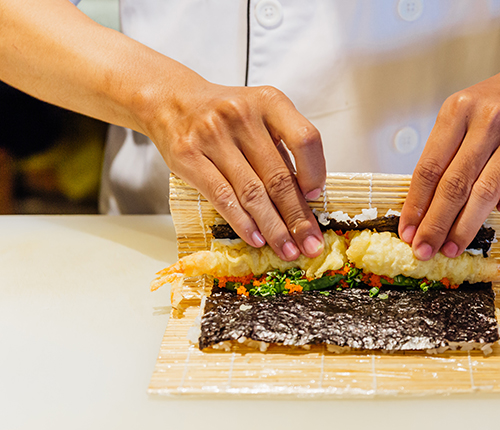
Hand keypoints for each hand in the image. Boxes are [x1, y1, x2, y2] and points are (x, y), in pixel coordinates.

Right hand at [145, 82, 325, 260]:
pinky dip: (243, 222)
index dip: (315, 172)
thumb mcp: (260, 117)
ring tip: (287, 249)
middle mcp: (243, 115)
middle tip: (311, 244)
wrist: (173, 101)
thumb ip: (281, 149)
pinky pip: (223, 197)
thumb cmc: (225, 115)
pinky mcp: (189, 156)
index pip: (305, 139)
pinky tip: (256, 238)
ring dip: (274, 228)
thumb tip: (305, 200)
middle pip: (278, 176)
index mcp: (270, 102)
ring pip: (252, 193)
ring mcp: (213, 135)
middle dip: (298, 217)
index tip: (316, 197)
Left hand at [399, 55, 499, 259]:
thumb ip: (443, 155)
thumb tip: (422, 208)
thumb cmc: (494, 108)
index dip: (416, 204)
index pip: (429, 167)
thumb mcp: (460, 118)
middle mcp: (488, 119)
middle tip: (425, 249)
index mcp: (458, 111)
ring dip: (466, 225)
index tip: (408, 230)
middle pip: (455, 183)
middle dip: (436, 223)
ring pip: (486, 190)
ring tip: (452, 246)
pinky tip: (496, 212)